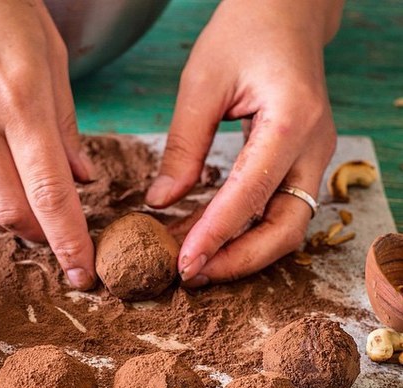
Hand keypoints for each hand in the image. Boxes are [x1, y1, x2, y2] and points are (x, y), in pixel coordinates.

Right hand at [0, 0, 95, 289]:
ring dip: (8, 220)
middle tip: (56, 231)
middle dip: (40, 234)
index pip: (49, 193)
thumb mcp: (50, 57)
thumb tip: (82, 179)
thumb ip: (67, 126)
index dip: (69, 241)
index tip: (82, 271)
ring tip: (26, 205)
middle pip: (11, 213)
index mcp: (19, 99)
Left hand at [146, 0, 343, 285]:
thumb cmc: (244, 33)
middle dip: (239, 260)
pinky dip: (243, 232)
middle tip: (191, 274)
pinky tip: (206, 237)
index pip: (251, 194)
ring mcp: (313, 158)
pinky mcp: (300, 163)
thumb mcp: (201, 82)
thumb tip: (161, 203)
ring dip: (242, 253)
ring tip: (194, 263)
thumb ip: (183, 147)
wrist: (284, 12)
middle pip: (287, 228)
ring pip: (287, 227)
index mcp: (291, 120)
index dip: (216, 235)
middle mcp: (313, 146)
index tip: (184, 263)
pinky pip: (277, 210)